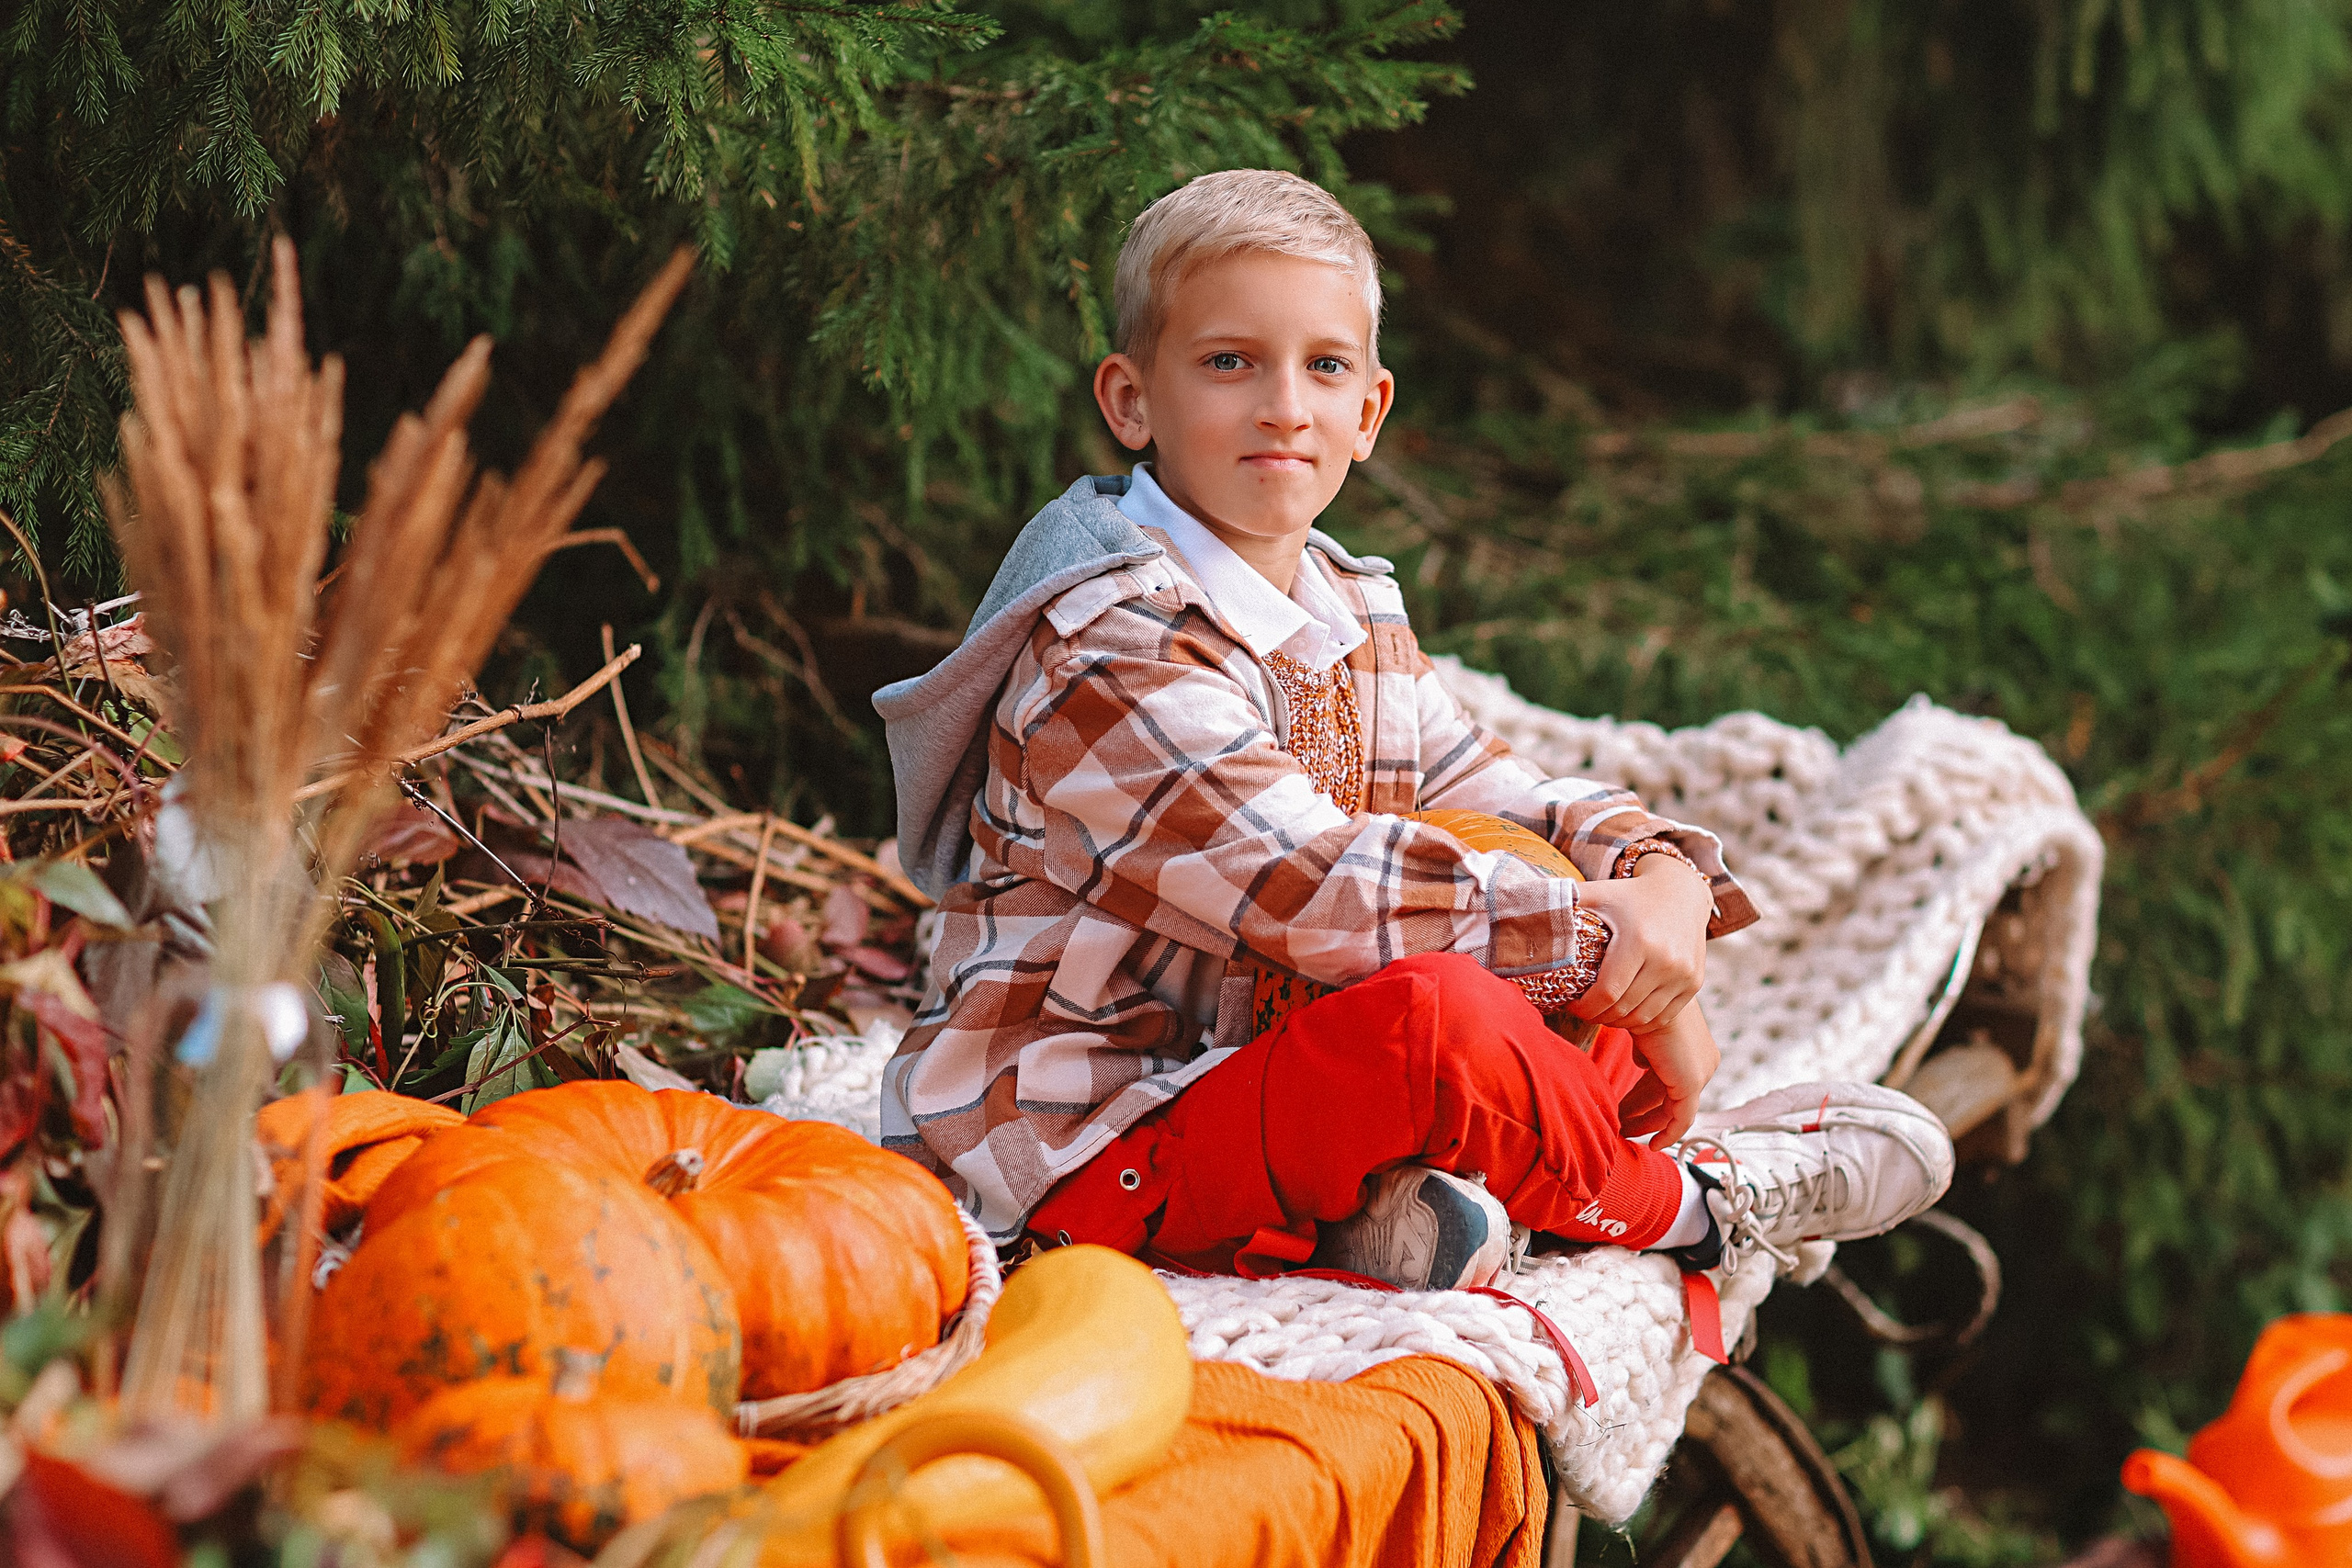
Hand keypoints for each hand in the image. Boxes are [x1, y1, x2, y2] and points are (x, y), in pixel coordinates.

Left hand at [1567, 853, 1712, 1030]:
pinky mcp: (1694, 983)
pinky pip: (1663, 1016)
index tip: (1571, 1004)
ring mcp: (1684, 974)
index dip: (1584, 1008)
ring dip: (1618, 1021)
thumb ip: (1560, 901)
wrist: (1681, 892)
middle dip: (1598, 1016)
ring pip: (1644, 1017)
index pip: (1607, 993)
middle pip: (1624, 1009)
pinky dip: (1641, 1020)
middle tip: (1583, 1010)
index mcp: (1638, 940)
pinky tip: (1624, 1011)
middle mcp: (1666, 960)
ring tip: (1602, 1011)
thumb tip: (1517, 902)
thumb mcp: (1595, 893)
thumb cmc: (1627, 895)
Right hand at [1618, 1001, 1719, 1147]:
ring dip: (1645, 1121)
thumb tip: (1640, 1062)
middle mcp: (1704, 1061)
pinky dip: (1667, 1133)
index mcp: (1695, 1047)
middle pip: (1668, 1095)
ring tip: (1621, 1128)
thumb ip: (1645, 1049)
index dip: (1644, 1096)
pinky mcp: (1691, 1084)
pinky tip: (1650, 1144)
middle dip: (1641, 1110)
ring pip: (1671, 1109)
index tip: (1624, 1107)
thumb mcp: (1642, 1029)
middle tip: (1618, 1121)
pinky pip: (1681, 1119)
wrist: (1642, 997)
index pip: (1667, 1079)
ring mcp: (1700, 1074)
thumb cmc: (1636, 1004)